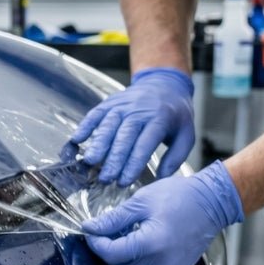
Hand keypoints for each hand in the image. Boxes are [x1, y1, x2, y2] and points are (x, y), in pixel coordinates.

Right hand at [71, 67, 194, 185]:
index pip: (144, 144)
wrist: (165, 84)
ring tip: (91, 162)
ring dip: (98, 145)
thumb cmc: (175, 114)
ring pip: (108, 126)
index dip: (133, 163)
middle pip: (124, 137)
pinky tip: (77, 139)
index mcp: (160, 119)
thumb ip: (175, 158)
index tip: (124, 180)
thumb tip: (161, 179)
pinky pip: (95, 114)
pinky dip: (85, 126)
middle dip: (113, 159)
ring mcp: (123, 105)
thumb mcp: (186, 134)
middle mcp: (140, 110)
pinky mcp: (110, 102)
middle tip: (106, 178)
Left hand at [81, 160, 242, 264]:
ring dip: (122, 252)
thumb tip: (88, 228)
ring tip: (127, 231)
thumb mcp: (140, 202)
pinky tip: (141, 239)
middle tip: (104, 229)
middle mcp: (162, 264)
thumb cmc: (180, 196)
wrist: (214, 201)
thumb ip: (112, 219)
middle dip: (107, 247)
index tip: (90, 230)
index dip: (95, 242)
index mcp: (152, 245)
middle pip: (118, 263)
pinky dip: (138, 256)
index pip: (110, 254)